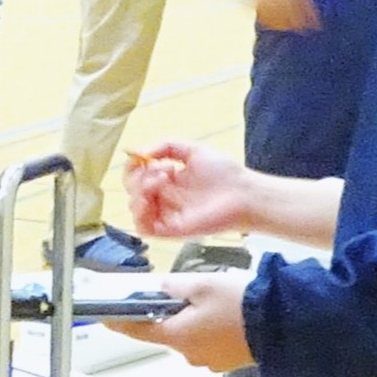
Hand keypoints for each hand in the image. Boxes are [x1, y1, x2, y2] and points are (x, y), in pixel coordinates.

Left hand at [110, 266, 254, 374]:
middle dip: (172, 312)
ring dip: (194, 319)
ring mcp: (208, 360)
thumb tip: (161, 288)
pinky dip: (211, 329)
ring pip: (190, 335)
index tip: (105, 317)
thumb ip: (174, 285)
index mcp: (177, 335)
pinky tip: (227, 314)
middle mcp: (189, 353)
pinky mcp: (226, 361)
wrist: (282, 327)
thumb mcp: (202, 285)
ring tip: (215, 300)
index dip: (120, 322)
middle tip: (185, 291)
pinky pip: (209, 342)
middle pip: (167, 330)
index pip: (138, 330)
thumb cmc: (240, 305)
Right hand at [127, 139, 266, 241]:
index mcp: (167, 180)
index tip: (144, 158)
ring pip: (135, 209)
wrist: (243, 194)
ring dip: (139, 191)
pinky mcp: (171, 230)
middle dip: (139, 176)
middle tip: (164, 170)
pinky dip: (140, 213)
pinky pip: (143, 228)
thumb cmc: (225, 173)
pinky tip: (151, 199)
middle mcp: (164, 198)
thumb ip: (166, 146)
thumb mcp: (193, 150)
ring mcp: (166, 214)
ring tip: (160, 181)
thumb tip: (139, 152)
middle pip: (132, 190)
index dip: (134, 166)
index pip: (137, 175)